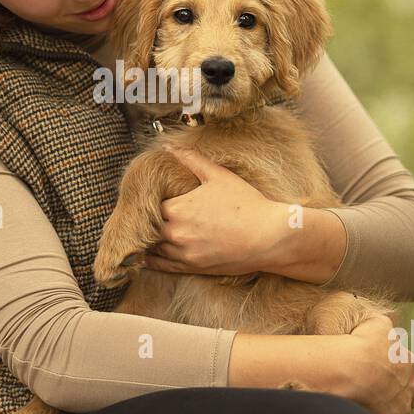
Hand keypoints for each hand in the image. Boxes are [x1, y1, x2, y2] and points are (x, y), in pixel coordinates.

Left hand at [140, 148, 276, 275]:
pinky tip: (145, 257)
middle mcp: (175, 233)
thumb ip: (191, 160)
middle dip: (148, 220)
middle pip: (148, 227)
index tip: (153, 196)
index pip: (151, 204)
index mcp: (177, 208)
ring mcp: (183, 253)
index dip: (152, 200)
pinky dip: (151, 261)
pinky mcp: (192, 267)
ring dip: (148, 240)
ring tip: (144, 234)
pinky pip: (162, 266)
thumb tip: (168, 146)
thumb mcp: (219, 176)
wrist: (269, 237)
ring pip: (153, 247)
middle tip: (145, 215)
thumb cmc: (246, 203)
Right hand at [337, 313, 413, 413]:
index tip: (381, 375)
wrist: (355, 370)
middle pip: (407, 398)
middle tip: (381, 403)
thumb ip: (384, 323)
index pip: (405, 368)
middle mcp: (408, 388)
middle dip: (397, 401)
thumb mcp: (376, 324)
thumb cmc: (361, 343)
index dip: (394, 372)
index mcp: (405, 362)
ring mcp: (400, 412)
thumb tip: (390, 320)